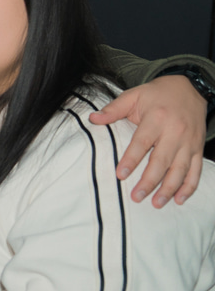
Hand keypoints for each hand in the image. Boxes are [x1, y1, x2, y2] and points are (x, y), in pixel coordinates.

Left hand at [88, 75, 205, 206]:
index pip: (142, 142)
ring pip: (180, 169)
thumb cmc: (157, 94)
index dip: (131, 159)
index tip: (121, 175)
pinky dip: (189, 186)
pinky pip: (196, 170)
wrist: (190, 87)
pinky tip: (179, 199)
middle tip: (137, 197)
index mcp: (157, 119)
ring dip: (169, 189)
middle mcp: (175, 132)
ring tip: (156, 203)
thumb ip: (114, 109)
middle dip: (150, 181)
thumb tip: (93, 119)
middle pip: (162, 161)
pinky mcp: (198, 148)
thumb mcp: (134, 96)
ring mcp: (189, 142)